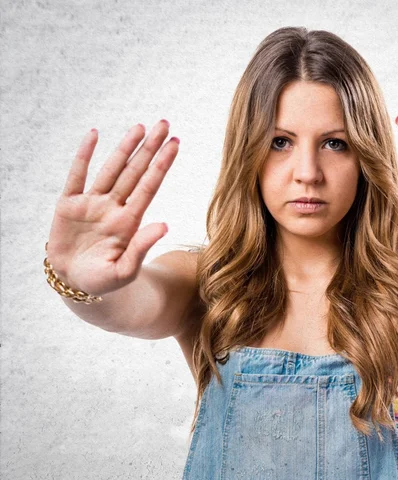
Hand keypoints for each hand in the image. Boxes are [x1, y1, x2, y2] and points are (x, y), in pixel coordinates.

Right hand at [46, 120, 178, 296]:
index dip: (161, 165)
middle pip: (135, 172)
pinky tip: (94, 135)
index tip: (175, 145)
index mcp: (129, 222)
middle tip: (164, 124)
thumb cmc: (104, 281)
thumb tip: (165, 225)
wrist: (75, 284)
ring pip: (111, 169)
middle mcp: (114, 208)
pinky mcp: (68, 205)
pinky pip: (76, 175)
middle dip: (150, 149)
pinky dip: (84, 155)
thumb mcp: (125, 270)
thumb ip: (142, 247)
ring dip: (125, 147)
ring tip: (140, 127)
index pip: (149, 187)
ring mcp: (92, 204)